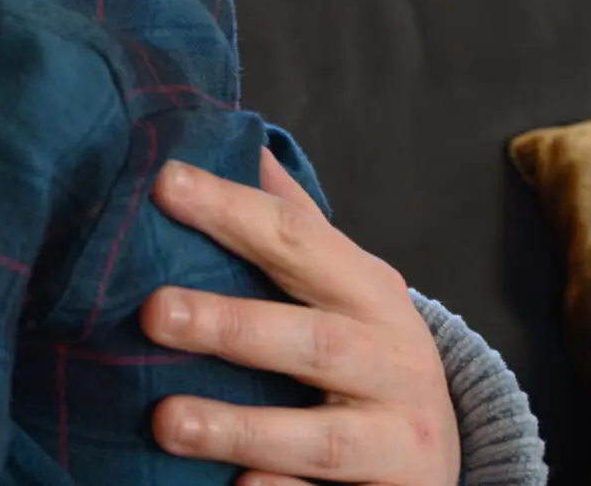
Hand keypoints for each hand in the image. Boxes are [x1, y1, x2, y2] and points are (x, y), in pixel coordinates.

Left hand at [142, 151, 460, 485]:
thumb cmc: (365, 350)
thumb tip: (240, 139)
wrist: (438, 452)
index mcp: (371, 292)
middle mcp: (393, 362)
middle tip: (152, 312)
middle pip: (311, 340)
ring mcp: (396, 439)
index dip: (231, 210)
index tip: (164, 183)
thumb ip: (292, 221)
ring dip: (241, 427)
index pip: (297, 241)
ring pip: (320, 437)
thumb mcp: (343, 283)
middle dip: (231, 326)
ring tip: (166, 422)